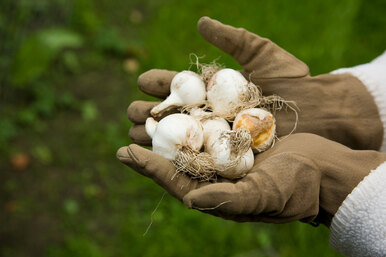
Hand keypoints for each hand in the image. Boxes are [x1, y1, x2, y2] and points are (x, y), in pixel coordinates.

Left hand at [117, 133, 385, 225]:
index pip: (174, 181)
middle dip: (151, 143)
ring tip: (147, 108)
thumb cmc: (296, 188)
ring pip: (190, 136)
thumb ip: (227, 199)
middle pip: (175, 157)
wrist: (324, 169)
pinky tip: (182, 96)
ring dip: (170, 122)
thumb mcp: (263, 195)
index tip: (125, 152)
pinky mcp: (238, 135)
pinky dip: (196, 110)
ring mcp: (226, 153)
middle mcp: (216, 174)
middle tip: (129, 123)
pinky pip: (210, 121)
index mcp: (215, 193)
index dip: (149, 167)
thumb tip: (190, 200)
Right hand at [128, 17, 381, 149]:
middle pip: (171, 114)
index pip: (177, 85)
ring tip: (139, 133)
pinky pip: (196, 156)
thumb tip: (201, 21)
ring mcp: (217, 137)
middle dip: (149, 112)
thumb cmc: (294, 82)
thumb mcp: (261, 54)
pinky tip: (158, 156)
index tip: (145, 81)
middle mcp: (211, 114)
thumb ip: (231, 39)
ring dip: (155, 135)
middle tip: (135, 112)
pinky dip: (175, 156)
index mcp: (213, 91)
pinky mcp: (227, 157)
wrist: (320, 113)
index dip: (159, 82)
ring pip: (177, 137)